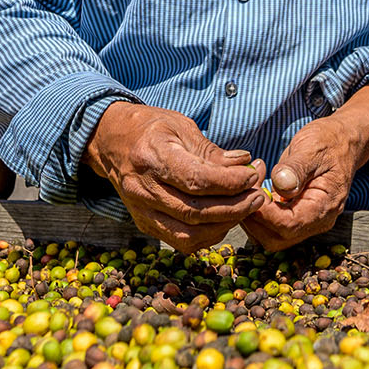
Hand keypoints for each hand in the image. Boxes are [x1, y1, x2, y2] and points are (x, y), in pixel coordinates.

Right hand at [88, 103, 265, 253]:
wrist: (111, 140)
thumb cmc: (150, 129)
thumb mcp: (181, 126)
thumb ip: (212, 151)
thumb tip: (245, 165)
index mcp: (151, 156)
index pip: (196, 180)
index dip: (230, 183)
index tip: (252, 175)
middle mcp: (142, 188)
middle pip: (195, 212)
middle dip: (236, 207)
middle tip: (258, 195)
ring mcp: (140, 210)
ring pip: (189, 234)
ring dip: (225, 225)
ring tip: (246, 207)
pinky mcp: (144, 224)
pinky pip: (181, 241)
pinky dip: (208, 235)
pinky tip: (225, 218)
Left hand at [243, 115, 368, 250]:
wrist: (343, 142)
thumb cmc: (329, 142)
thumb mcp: (312, 148)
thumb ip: (296, 168)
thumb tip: (280, 185)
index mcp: (325, 206)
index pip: (289, 225)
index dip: (264, 212)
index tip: (251, 188)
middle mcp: (317, 221)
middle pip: (276, 238)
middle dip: (254, 218)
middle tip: (246, 187)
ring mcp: (305, 222)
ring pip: (269, 236)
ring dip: (252, 216)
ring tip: (250, 185)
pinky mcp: (294, 216)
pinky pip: (270, 226)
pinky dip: (256, 212)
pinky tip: (254, 188)